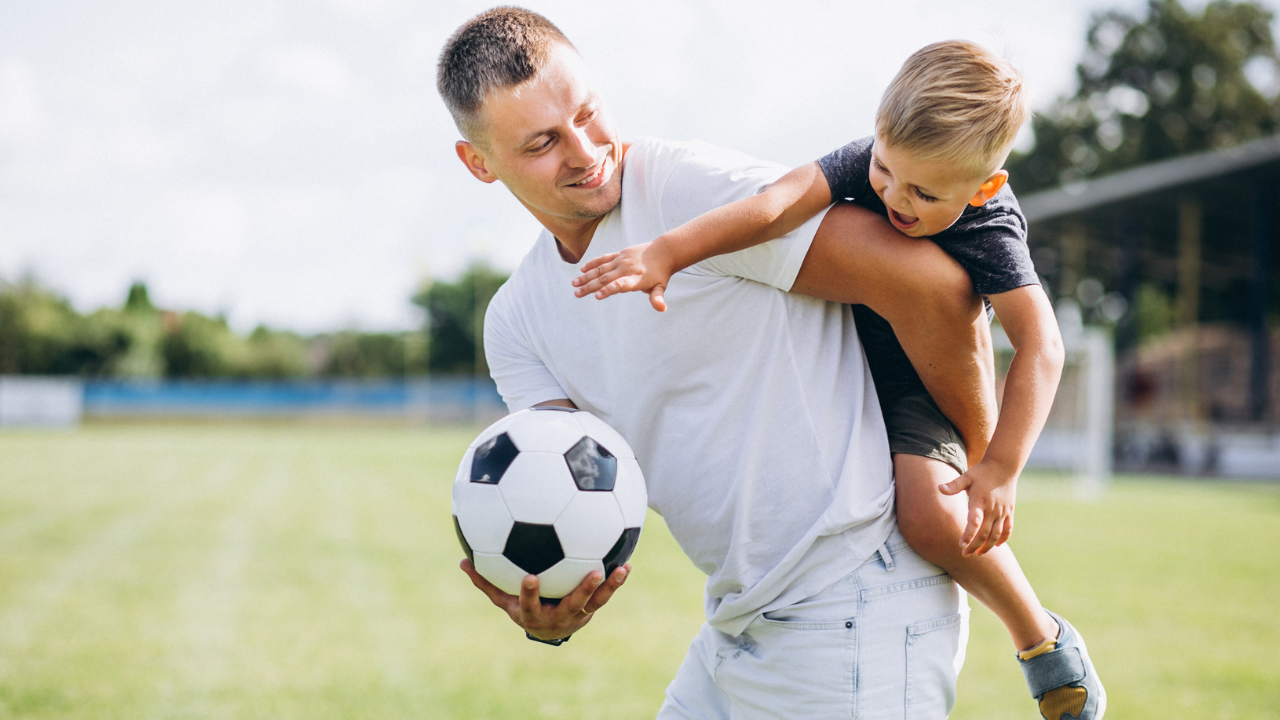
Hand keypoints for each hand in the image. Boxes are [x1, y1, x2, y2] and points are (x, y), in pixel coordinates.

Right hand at [460, 558, 630, 640]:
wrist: (548, 630)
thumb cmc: (523, 607)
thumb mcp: (503, 599)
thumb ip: (486, 582)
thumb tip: (462, 561)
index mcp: (534, 614)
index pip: (530, 605)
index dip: (530, 594)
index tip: (531, 577)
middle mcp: (559, 616)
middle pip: (572, 605)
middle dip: (582, 591)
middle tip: (593, 572)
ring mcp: (578, 613)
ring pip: (595, 601)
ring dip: (608, 586)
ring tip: (619, 569)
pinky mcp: (592, 608)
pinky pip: (606, 595)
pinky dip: (616, 581)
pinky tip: (627, 564)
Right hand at [573, 241, 675, 311]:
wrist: (663, 251)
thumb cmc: (661, 274)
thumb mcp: (660, 287)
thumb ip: (657, 298)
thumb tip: (663, 309)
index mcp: (636, 279)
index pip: (620, 285)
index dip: (609, 290)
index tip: (597, 296)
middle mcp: (626, 269)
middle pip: (605, 278)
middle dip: (590, 287)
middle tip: (577, 294)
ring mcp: (621, 260)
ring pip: (600, 269)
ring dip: (586, 276)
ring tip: (574, 284)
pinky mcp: (619, 254)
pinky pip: (603, 259)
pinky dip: (592, 264)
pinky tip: (582, 270)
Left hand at [938, 460, 1016, 556]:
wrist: (1004, 465)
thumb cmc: (981, 472)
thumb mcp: (967, 476)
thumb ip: (954, 485)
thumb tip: (939, 488)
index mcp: (980, 501)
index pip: (974, 522)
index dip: (968, 535)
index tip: (961, 545)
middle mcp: (992, 509)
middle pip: (985, 533)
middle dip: (975, 546)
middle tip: (965, 554)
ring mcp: (1002, 511)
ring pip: (997, 534)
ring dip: (988, 546)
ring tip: (979, 554)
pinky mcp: (1009, 511)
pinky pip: (1008, 528)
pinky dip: (1003, 538)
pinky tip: (996, 546)